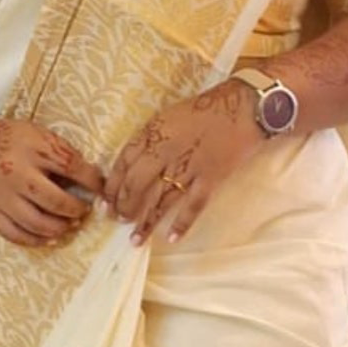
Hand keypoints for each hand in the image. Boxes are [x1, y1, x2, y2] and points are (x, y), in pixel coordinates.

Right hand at [0, 116, 103, 246]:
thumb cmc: (8, 139)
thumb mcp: (36, 134)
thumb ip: (59, 152)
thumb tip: (88, 177)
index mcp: (32, 150)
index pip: (70, 167)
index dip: (92, 181)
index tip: (101, 190)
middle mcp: (16, 174)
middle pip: (53, 200)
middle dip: (75, 209)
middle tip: (84, 211)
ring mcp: (2, 196)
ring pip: (35, 222)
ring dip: (58, 228)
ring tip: (69, 225)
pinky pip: (14, 234)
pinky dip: (34, 240)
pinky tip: (49, 238)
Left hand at [103, 81, 263, 243]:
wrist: (243, 107)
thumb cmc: (204, 111)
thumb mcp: (168, 117)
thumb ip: (150, 140)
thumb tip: (132, 164)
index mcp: (153, 133)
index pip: (123, 163)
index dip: (111, 186)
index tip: (104, 203)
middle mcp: (166, 151)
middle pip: (137, 185)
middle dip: (124, 206)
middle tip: (118, 221)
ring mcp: (188, 167)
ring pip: (160, 200)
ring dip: (146, 222)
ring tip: (135, 240)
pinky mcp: (210, 179)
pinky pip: (192, 206)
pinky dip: (182, 224)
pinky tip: (171, 239)